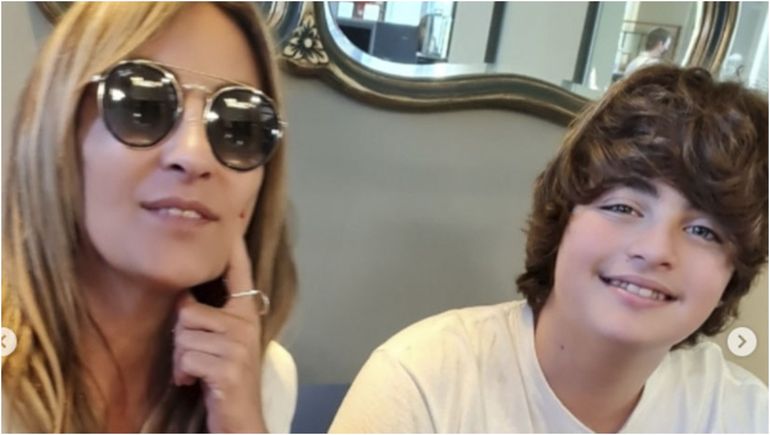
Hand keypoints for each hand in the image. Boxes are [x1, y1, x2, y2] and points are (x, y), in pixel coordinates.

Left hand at [173, 238, 267, 431]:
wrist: (241, 421)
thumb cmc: (225, 380)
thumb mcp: (222, 344)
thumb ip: (209, 319)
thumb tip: (184, 299)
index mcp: (246, 314)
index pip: (239, 273)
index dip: (234, 247)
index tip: (236, 213)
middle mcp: (246, 324)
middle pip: (188, 312)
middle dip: (181, 339)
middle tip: (195, 359)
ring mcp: (239, 345)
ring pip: (183, 337)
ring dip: (181, 360)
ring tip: (197, 373)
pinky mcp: (229, 367)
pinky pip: (186, 358)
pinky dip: (184, 375)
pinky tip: (196, 383)